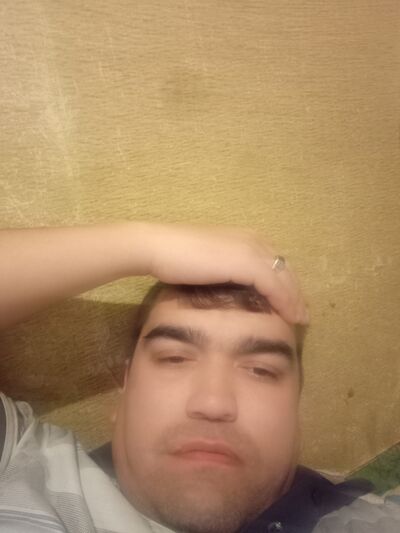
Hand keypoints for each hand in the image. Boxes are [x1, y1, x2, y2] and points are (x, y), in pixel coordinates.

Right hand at [142, 223, 307, 324]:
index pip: (274, 262)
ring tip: (300, 319)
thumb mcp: (209, 264)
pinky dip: (284, 302)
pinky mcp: (247, 263)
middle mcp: (253, 240)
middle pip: (284, 269)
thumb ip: (226, 271)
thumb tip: (233, 288)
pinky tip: (289, 317)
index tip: (290, 302)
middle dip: (295, 292)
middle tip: (301, 313)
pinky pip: (274, 286)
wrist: (160, 248)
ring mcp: (251, 249)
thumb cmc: (176, 257)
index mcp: (246, 238)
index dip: (285, 283)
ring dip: (294, 299)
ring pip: (284, 278)